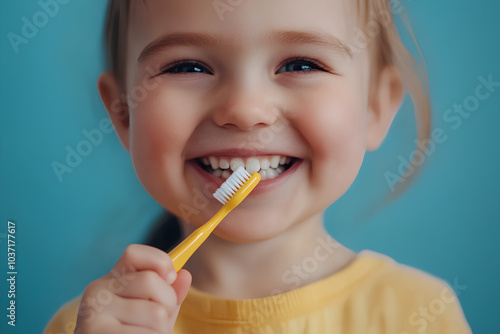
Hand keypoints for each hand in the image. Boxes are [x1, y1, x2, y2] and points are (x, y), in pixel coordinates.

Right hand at [74, 244, 191, 333]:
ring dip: (161, 330)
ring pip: (155, 313)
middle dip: (168, 304)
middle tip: (159, 321)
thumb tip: (185, 274)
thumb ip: (168, 294)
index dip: (159, 260)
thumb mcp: (151, 312)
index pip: (134, 253)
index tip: (171, 277)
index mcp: (112, 279)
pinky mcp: (96, 332)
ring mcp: (94, 313)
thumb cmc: (131, 333)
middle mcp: (98, 290)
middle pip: (151, 281)